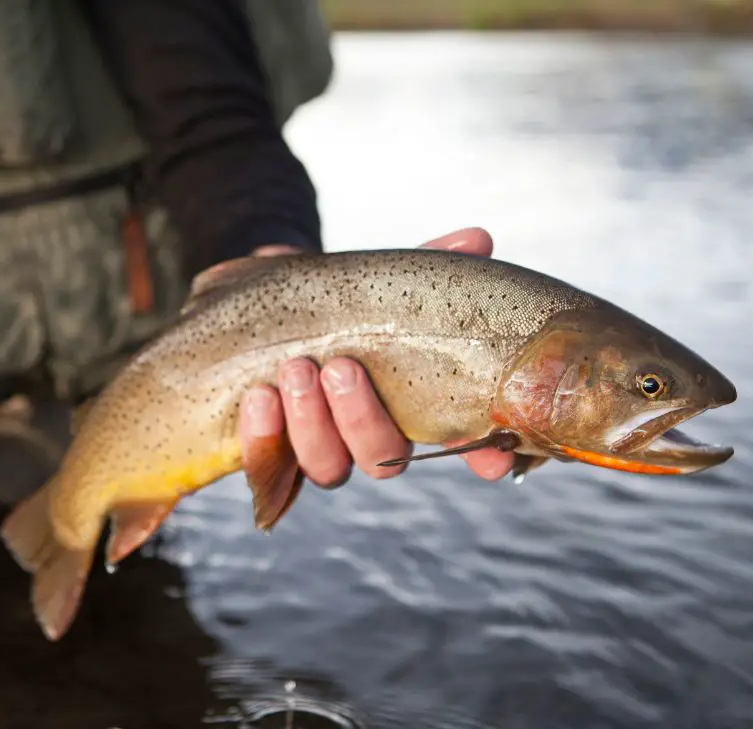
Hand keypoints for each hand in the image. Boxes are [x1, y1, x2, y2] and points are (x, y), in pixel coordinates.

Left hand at [233, 228, 515, 487]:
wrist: (260, 307)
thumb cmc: (333, 303)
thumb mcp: (374, 282)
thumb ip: (423, 266)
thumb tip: (476, 239)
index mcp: (411, 405)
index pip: (458, 444)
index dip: (481, 458)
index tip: (492, 460)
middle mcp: (369, 438)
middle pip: (383, 459)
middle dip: (362, 418)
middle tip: (341, 368)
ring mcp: (320, 451)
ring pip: (328, 466)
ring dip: (312, 423)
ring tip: (296, 370)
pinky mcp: (269, 455)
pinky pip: (267, 465)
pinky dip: (263, 436)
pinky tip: (260, 397)